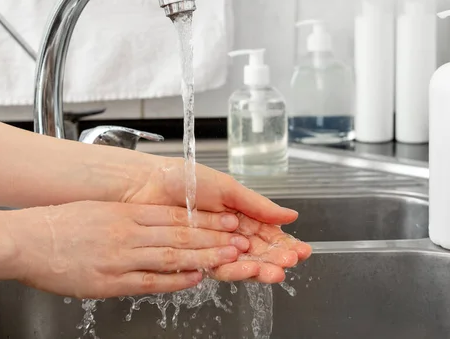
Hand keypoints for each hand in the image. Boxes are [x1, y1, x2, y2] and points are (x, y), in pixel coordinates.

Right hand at [7, 201, 250, 298]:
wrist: (26, 240)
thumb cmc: (59, 224)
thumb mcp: (99, 211)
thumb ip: (128, 218)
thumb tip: (156, 223)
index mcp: (125, 214)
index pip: (175, 216)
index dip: (204, 218)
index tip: (226, 219)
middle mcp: (128, 233)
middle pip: (180, 234)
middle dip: (214, 236)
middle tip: (239, 238)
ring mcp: (120, 258)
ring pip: (172, 256)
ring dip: (204, 256)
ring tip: (228, 256)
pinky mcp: (110, 282)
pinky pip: (150, 281)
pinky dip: (176, 280)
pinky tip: (195, 278)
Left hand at [125, 157, 311, 282]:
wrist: (149, 184)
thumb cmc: (184, 179)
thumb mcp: (228, 188)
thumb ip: (258, 205)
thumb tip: (290, 215)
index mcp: (240, 216)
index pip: (268, 235)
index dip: (284, 244)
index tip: (301, 250)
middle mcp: (228, 235)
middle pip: (258, 254)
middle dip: (276, 259)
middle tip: (289, 262)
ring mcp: (212, 248)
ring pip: (242, 265)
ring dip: (260, 269)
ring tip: (275, 270)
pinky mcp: (195, 259)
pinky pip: (218, 269)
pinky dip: (235, 271)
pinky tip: (249, 268)